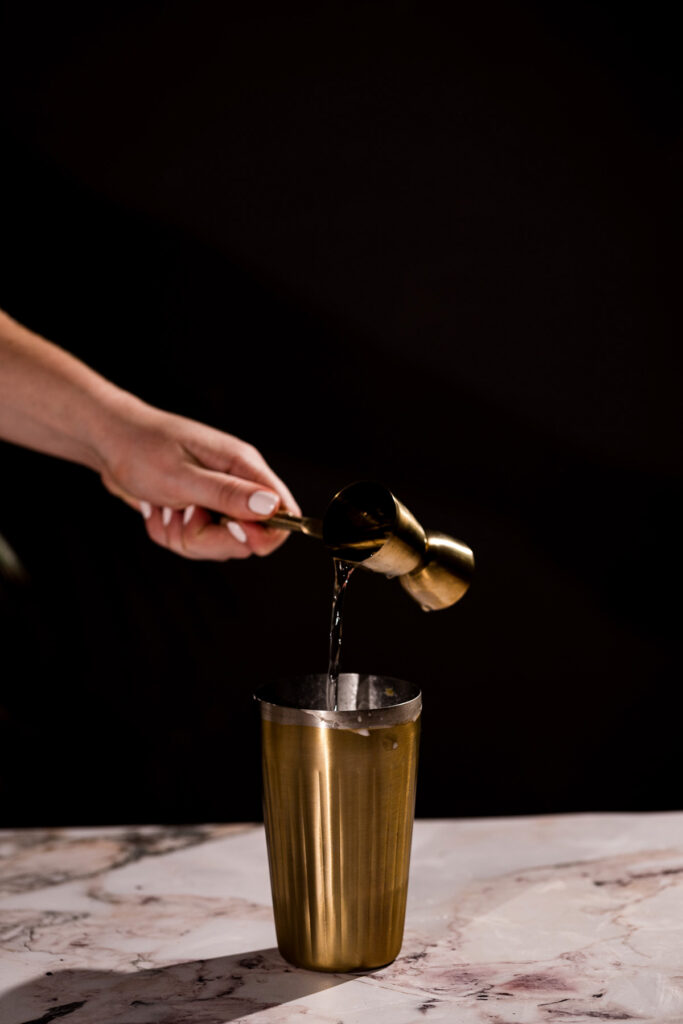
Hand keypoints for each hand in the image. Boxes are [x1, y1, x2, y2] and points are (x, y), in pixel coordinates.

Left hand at [96, 393, 299, 560]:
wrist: (107, 441)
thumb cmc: (140, 448)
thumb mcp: (182, 476)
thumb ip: (228, 494)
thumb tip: (272, 507)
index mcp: (243, 466)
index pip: (283, 511)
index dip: (266, 533)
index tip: (235, 533)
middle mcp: (236, 484)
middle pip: (248, 538)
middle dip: (209, 538)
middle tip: (184, 513)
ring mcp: (216, 499)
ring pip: (217, 544)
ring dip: (183, 536)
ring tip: (165, 507)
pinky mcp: (198, 511)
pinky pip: (194, 543)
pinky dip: (170, 533)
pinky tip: (157, 509)